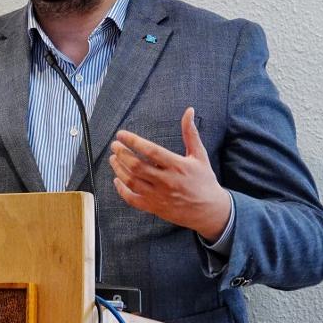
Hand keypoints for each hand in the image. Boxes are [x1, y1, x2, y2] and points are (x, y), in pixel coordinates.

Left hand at [108, 107, 230, 240]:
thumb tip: (189, 111)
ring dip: (119, 168)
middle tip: (115, 145)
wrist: (210, 211)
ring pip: (132, 181)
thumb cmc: (204, 180)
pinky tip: (116, 179)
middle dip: (122, 153)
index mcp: (178, 166)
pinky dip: (121, 189)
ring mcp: (159, 196)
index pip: (151, 151)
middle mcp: (167, 181)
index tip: (121, 134)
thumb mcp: (199, 155)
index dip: (133, 141)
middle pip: (137, 166)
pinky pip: (132, 199)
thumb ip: (190, 133)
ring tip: (113, 158)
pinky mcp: (154, 207)